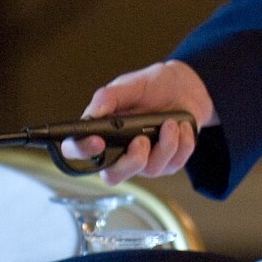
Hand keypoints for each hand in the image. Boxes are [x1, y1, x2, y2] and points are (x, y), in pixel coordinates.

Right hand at [62, 60, 214, 185]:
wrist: (184, 88)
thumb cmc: (152, 87)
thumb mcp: (130, 85)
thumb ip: (109, 97)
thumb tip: (93, 112)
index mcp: (102, 132)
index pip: (77, 152)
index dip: (81, 152)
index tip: (97, 142)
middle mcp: (120, 151)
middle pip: (113, 176)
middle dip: (130, 162)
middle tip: (141, 140)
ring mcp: (144, 161)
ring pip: (150, 170)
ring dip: (165, 144)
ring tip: (170, 122)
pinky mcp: (168, 163)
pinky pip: (174, 163)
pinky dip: (182, 142)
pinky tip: (182, 126)